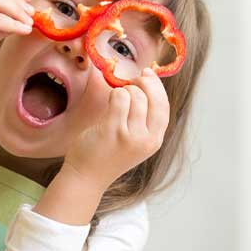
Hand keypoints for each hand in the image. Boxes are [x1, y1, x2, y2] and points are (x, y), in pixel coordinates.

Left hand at [64, 68, 170, 191]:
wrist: (86, 176)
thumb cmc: (107, 155)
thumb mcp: (134, 142)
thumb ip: (143, 120)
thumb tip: (147, 84)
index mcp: (154, 141)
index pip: (164, 107)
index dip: (157, 88)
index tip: (148, 74)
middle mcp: (146, 139)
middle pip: (153, 99)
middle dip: (142, 84)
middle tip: (129, 82)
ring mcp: (130, 135)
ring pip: (135, 96)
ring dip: (123, 91)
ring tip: (115, 99)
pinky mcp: (113, 130)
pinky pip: (118, 98)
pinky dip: (114, 94)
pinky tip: (109, 101)